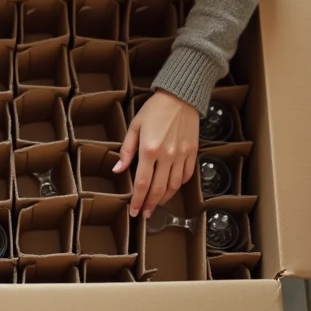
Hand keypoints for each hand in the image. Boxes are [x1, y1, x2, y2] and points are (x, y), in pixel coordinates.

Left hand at [114, 90, 198, 218]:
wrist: (181, 96)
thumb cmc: (155, 109)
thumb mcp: (135, 126)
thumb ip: (126, 151)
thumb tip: (118, 170)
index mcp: (149, 149)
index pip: (142, 183)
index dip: (137, 200)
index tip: (134, 211)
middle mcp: (167, 155)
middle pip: (158, 189)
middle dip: (150, 204)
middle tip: (144, 213)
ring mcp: (182, 155)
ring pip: (174, 186)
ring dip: (164, 199)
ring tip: (156, 204)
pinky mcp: (193, 152)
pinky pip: (186, 176)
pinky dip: (178, 185)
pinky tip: (171, 188)